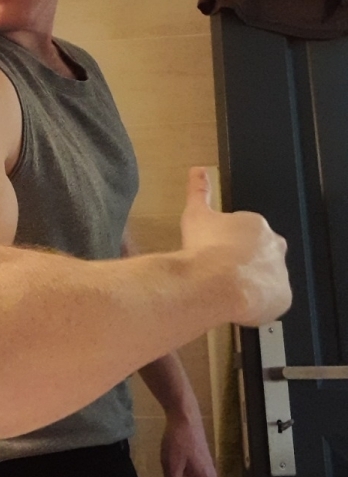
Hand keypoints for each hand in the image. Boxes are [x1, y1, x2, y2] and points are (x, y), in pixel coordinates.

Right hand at [181, 167, 291, 326]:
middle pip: (262, 254)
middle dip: (245, 263)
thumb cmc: (204, 249)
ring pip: (267, 278)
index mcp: (255, 225)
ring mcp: (280, 272)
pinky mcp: (281, 297)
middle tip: (222, 273)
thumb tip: (197, 170)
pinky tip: (237, 306)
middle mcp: (274, 246)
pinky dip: (258, 304)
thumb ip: (198, 191)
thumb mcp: (195, 216)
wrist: (215, 283)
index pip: (247, 233)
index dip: (230, 245)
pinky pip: (271, 301)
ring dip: (252, 284)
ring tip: (227, 293)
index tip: (216, 253)